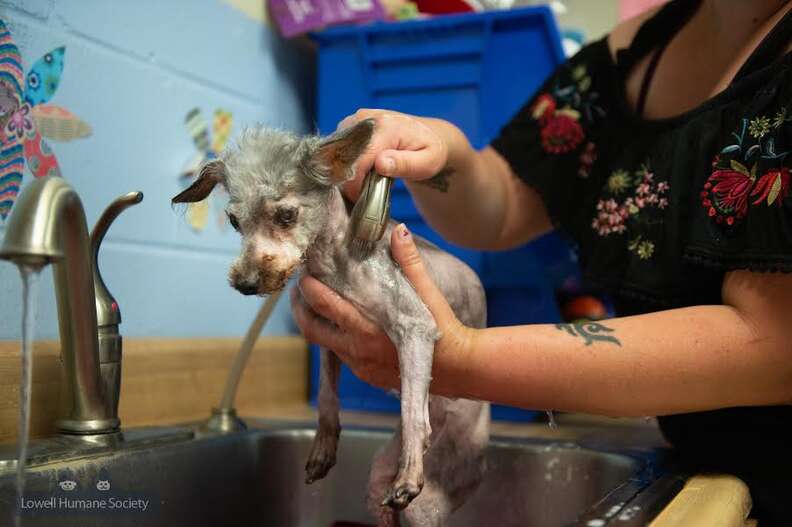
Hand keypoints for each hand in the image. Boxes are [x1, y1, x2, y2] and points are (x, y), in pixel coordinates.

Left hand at [291, 224, 474, 392]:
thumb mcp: (427, 292)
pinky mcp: (368, 376)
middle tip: (300, 290)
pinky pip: (342, 357)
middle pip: (312, 329)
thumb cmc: (444, 328)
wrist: (460, 367)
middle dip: (300, 308)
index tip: (304, 274)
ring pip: (325, 344)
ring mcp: (361, 366)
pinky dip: (336, 340)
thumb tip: (398, 230)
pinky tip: (344, 326)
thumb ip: (409, 261)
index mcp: (368, 328)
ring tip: (318, 305)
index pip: (325, 306)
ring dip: (318, 324)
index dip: (309, 289)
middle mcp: (358, 350)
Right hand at [336, 109, 447, 199]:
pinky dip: (344, 163)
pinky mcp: (350, 124)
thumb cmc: (430, 151)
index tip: (360, 199)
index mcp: (385, 128)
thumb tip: (380, 163)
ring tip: (363, 182)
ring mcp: (356, 120)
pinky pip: (337, 148)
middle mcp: (366, 119)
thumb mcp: (427, 163)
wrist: (429, 134)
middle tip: (362, 193)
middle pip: (342, 155)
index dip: (354, 184)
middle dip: (348, 178)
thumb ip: (405, 164)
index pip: (358, 160)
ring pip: (336, 152)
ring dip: (344, 171)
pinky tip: (360, 171)